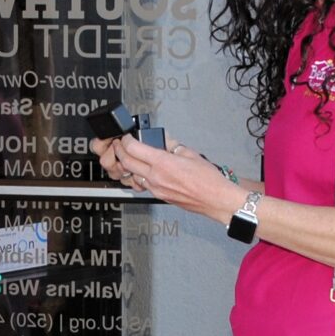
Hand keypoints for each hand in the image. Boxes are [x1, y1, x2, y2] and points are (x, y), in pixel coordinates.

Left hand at [102, 135, 241, 221]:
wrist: (215, 199)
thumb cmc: (208, 179)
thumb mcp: (190, 153)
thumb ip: (172, 144)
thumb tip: (163, 138)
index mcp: (163, 163)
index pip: (134, 149)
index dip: (126, 140)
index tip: (126, 137)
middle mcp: (156, 177)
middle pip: (127, 163)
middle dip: (120, 151)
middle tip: (120, 145)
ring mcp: (156, 189)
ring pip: (132, 176)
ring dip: (127, 166)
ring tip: (128, 158)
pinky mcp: (159, 196)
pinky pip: (142, 185)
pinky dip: (138, 177)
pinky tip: (142, 172)